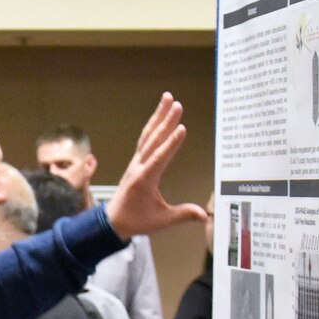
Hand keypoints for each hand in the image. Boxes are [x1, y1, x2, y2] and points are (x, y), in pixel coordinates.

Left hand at [106, 93, 208, 239]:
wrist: (113, 220)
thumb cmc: (137, 220)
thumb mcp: (161, 220)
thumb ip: (183, 214)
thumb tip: (204, 215)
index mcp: (145, 179)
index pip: (160, 158)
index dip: (171, 143)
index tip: (181, 128)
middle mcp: (139, 166)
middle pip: (154, 139)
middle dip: (166, 121)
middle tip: (177, 104)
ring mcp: (136, 162)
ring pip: (148, 135)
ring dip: (158, 116)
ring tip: (167, 98)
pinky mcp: (136, 161)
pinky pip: (145, 139)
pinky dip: (152, 126)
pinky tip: (159, 116)